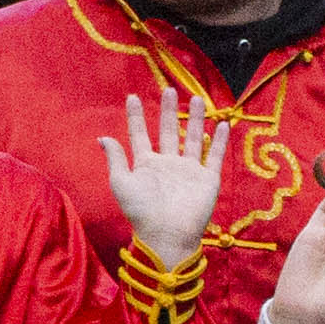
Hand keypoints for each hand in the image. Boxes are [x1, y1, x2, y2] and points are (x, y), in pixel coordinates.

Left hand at [101, 94, 231, 264]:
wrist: (167, 234)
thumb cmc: (141, 210)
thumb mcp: (121, 182)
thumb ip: (115, 158)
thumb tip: (102, 137)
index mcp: (146, 164)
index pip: (140, 134)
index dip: (136, 117)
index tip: (132, 97)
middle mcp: (168, 164)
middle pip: (168, 131)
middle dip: (168, 111)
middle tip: (169, 90)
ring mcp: (188, 170)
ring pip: (193, 139)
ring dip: (195, 119)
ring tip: (196, 99)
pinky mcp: (207, 179)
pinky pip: (214, 156)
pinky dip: (219, 141)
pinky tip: (222, 124)